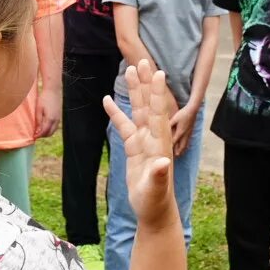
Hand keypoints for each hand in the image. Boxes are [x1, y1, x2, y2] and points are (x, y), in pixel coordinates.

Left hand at [34, 85, 61, 138]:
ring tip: (39, 130)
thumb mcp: (38, 109)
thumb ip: (38, 121)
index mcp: (50, 119)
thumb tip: (37, 131)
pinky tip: (44, 125)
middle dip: (42, 135)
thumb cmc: (44, 98)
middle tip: (35, 134)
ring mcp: (59, 118)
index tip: (33, 136)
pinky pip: (55, 126)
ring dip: (46, 132)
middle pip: (50, 133)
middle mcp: (56, 120)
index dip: (38, 136)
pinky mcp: (59, 116)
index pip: (44, 132)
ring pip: (53, 130)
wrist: (53, 90)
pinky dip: (50, 128)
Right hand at [104, 60, 176, 225]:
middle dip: (146, 83)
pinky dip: (116, 113)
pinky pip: (124, 126)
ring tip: (129, 70)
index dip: (158, 93)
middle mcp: (152, 137)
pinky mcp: (134, 148)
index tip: (159, 72)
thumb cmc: (155, 200)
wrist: (154, 210)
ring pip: (138, 110)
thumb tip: (162, 162)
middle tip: (142, 59)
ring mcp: (143, 141)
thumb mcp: (155, 189)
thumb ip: (158, 175)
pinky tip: (107, 99)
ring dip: (135, 91)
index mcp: (158, 143)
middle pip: (149, 104)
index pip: (159, 112)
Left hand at [170, 102, 196, 156]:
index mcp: (180, 132)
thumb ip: (169, 124)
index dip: (170, 148)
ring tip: (179, 155)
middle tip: (173, 158)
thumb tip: (162, 129)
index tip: (166, 153)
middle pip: (181, 146)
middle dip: (177, 152)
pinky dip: (186, 145)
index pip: (174, 142)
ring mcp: (189, 134)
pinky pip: (188, 141)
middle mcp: (185, 134)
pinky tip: (185, 147)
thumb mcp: (174, 118)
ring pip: (185, 144)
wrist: (193, 110)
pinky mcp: (190, 132)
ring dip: (182, 150)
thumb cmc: (182, 113)